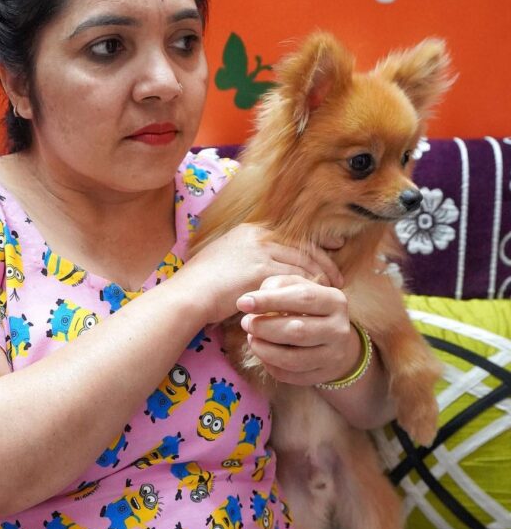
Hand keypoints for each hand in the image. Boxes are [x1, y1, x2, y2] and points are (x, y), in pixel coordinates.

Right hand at [180, 224, 343, 323]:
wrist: (189, 294)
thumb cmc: (202, 284)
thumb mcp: (225, 260)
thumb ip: (247, 258)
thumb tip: (263, 268)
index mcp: (250, 230)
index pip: (293, 236)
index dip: (315, 246)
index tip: (332, 252)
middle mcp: (258, 236)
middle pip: (302, 247)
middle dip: (325, 262)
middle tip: (338, 277)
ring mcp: (260, 251)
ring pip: (302, 263)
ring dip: (320, 277)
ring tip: (332, 290)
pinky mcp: (260, 270)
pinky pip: (294, 279)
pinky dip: (308, 289)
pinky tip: (316, 298)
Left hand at [237, 275, 360, 385]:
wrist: (335, 340)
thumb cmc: (308, 308)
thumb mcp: (298, 288)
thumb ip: (277, 286)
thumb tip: (253, 300)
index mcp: (335, 301)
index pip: (303, 298)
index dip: (270, 300)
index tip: (243, 302)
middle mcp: (339, 330)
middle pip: (297, 331)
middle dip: (264, 327)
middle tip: (246, 322)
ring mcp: (332, 356)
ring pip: (292, 358)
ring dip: (264, 349)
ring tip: (252, 339)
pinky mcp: (322, 375)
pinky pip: (289, 375)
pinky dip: (270, 365)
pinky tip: (264, 353)